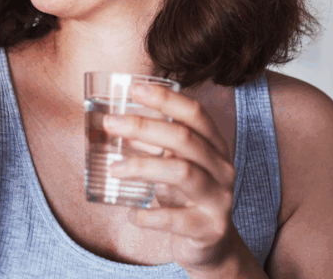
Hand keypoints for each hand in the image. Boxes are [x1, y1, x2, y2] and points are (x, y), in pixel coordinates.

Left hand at [103, 83, 235, 273]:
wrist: (212, 244)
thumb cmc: (187, 195)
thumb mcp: (175, 163)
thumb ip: (154, 143)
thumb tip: (116, 123)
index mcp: (215, 145)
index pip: (194, 113)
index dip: (165, 98)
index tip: (134, 89)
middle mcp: (222, 167)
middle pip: (183, 138)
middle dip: (143, 126)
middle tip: (110, 123)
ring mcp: (219, 198)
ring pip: (181, 172)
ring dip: (142, 167)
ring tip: (113, 169)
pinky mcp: (209, 228)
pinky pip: (175, 219)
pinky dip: (149, 216)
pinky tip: (130, 213)